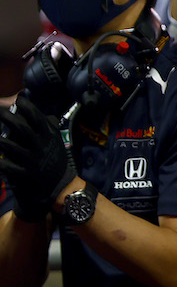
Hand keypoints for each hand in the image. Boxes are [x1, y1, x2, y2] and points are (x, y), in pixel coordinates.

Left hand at [0, 95, 74, 221]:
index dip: (26, 107)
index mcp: (48, 136)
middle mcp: (40, 146)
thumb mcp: (57, 143)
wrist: (60, 185)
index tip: (18, 100)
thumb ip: (51, 129)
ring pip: (10, 147)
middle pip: (21, 128)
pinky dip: (1, 163)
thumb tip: (48, 116)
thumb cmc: (55, 160)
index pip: (37, 117)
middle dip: (6, 117)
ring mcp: (32, 160)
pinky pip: (8, 167)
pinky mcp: (26, 173)